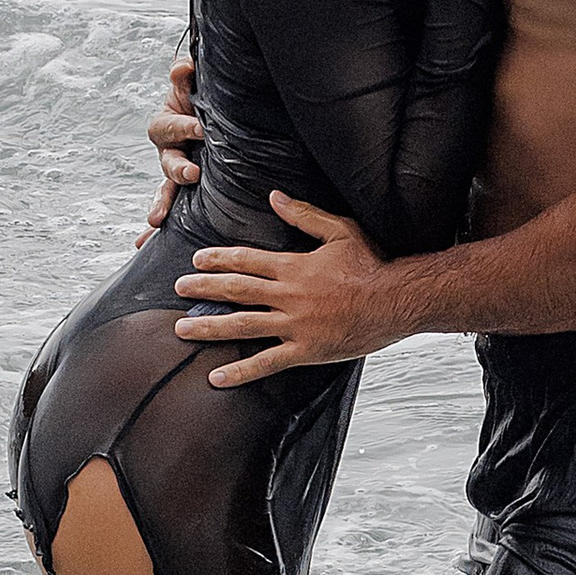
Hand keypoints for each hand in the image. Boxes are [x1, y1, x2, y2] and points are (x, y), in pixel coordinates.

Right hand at [144, 49, 198, 229]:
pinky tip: (141, 243)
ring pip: (165, 187)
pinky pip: (171, 205)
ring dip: (160, 202)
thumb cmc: (201, 97)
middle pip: (167, 160)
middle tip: (192, 174)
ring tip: (154, 219)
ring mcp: (176, 169)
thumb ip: (185, 74)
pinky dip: (157, 221)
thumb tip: (182, 68)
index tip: (201, 129)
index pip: (169, 126)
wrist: (212, 112)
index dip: (183, 126)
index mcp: (168, 122)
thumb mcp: (194, 83)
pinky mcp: (186, 187)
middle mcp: (168, 148)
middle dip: (177, 169)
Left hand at [174, 194, 401, 382]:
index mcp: (294, 267)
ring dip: (208, 327)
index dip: (218, 259)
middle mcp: (288, 296)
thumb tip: (275, 197)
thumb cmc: (372, 265)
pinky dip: (240, 371)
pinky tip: (217, 377)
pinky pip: (266, 363)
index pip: (246, 260)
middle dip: (203, 288)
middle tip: (178, 288)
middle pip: (236, 290)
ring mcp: (294, 325)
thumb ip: (305, 215)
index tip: (196, 260)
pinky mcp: (305, 350)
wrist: (396, 301)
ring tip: (182, 330)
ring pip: (242, 326)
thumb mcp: (340, 231)